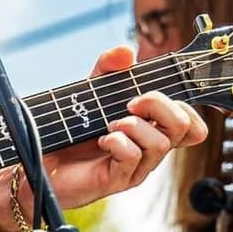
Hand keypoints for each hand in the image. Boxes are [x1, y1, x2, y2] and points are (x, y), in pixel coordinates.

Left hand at [32, 44, 206, 214]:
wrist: (41, 158)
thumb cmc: (73, 128)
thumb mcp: (92, 90)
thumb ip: (108, 68)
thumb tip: (125, 52)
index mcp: (152, 128)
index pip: (191, 123)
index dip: (185, 105)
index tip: (150, 92)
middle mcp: (149, 148)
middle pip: (184, 127)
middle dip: (159, 105)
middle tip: (130, 103)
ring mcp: (136, 166)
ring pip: (160, 144)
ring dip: (134, 125)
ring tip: (109, 124)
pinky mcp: (117, 179)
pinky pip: (132, 157)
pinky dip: (117, 142)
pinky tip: (101, 140)